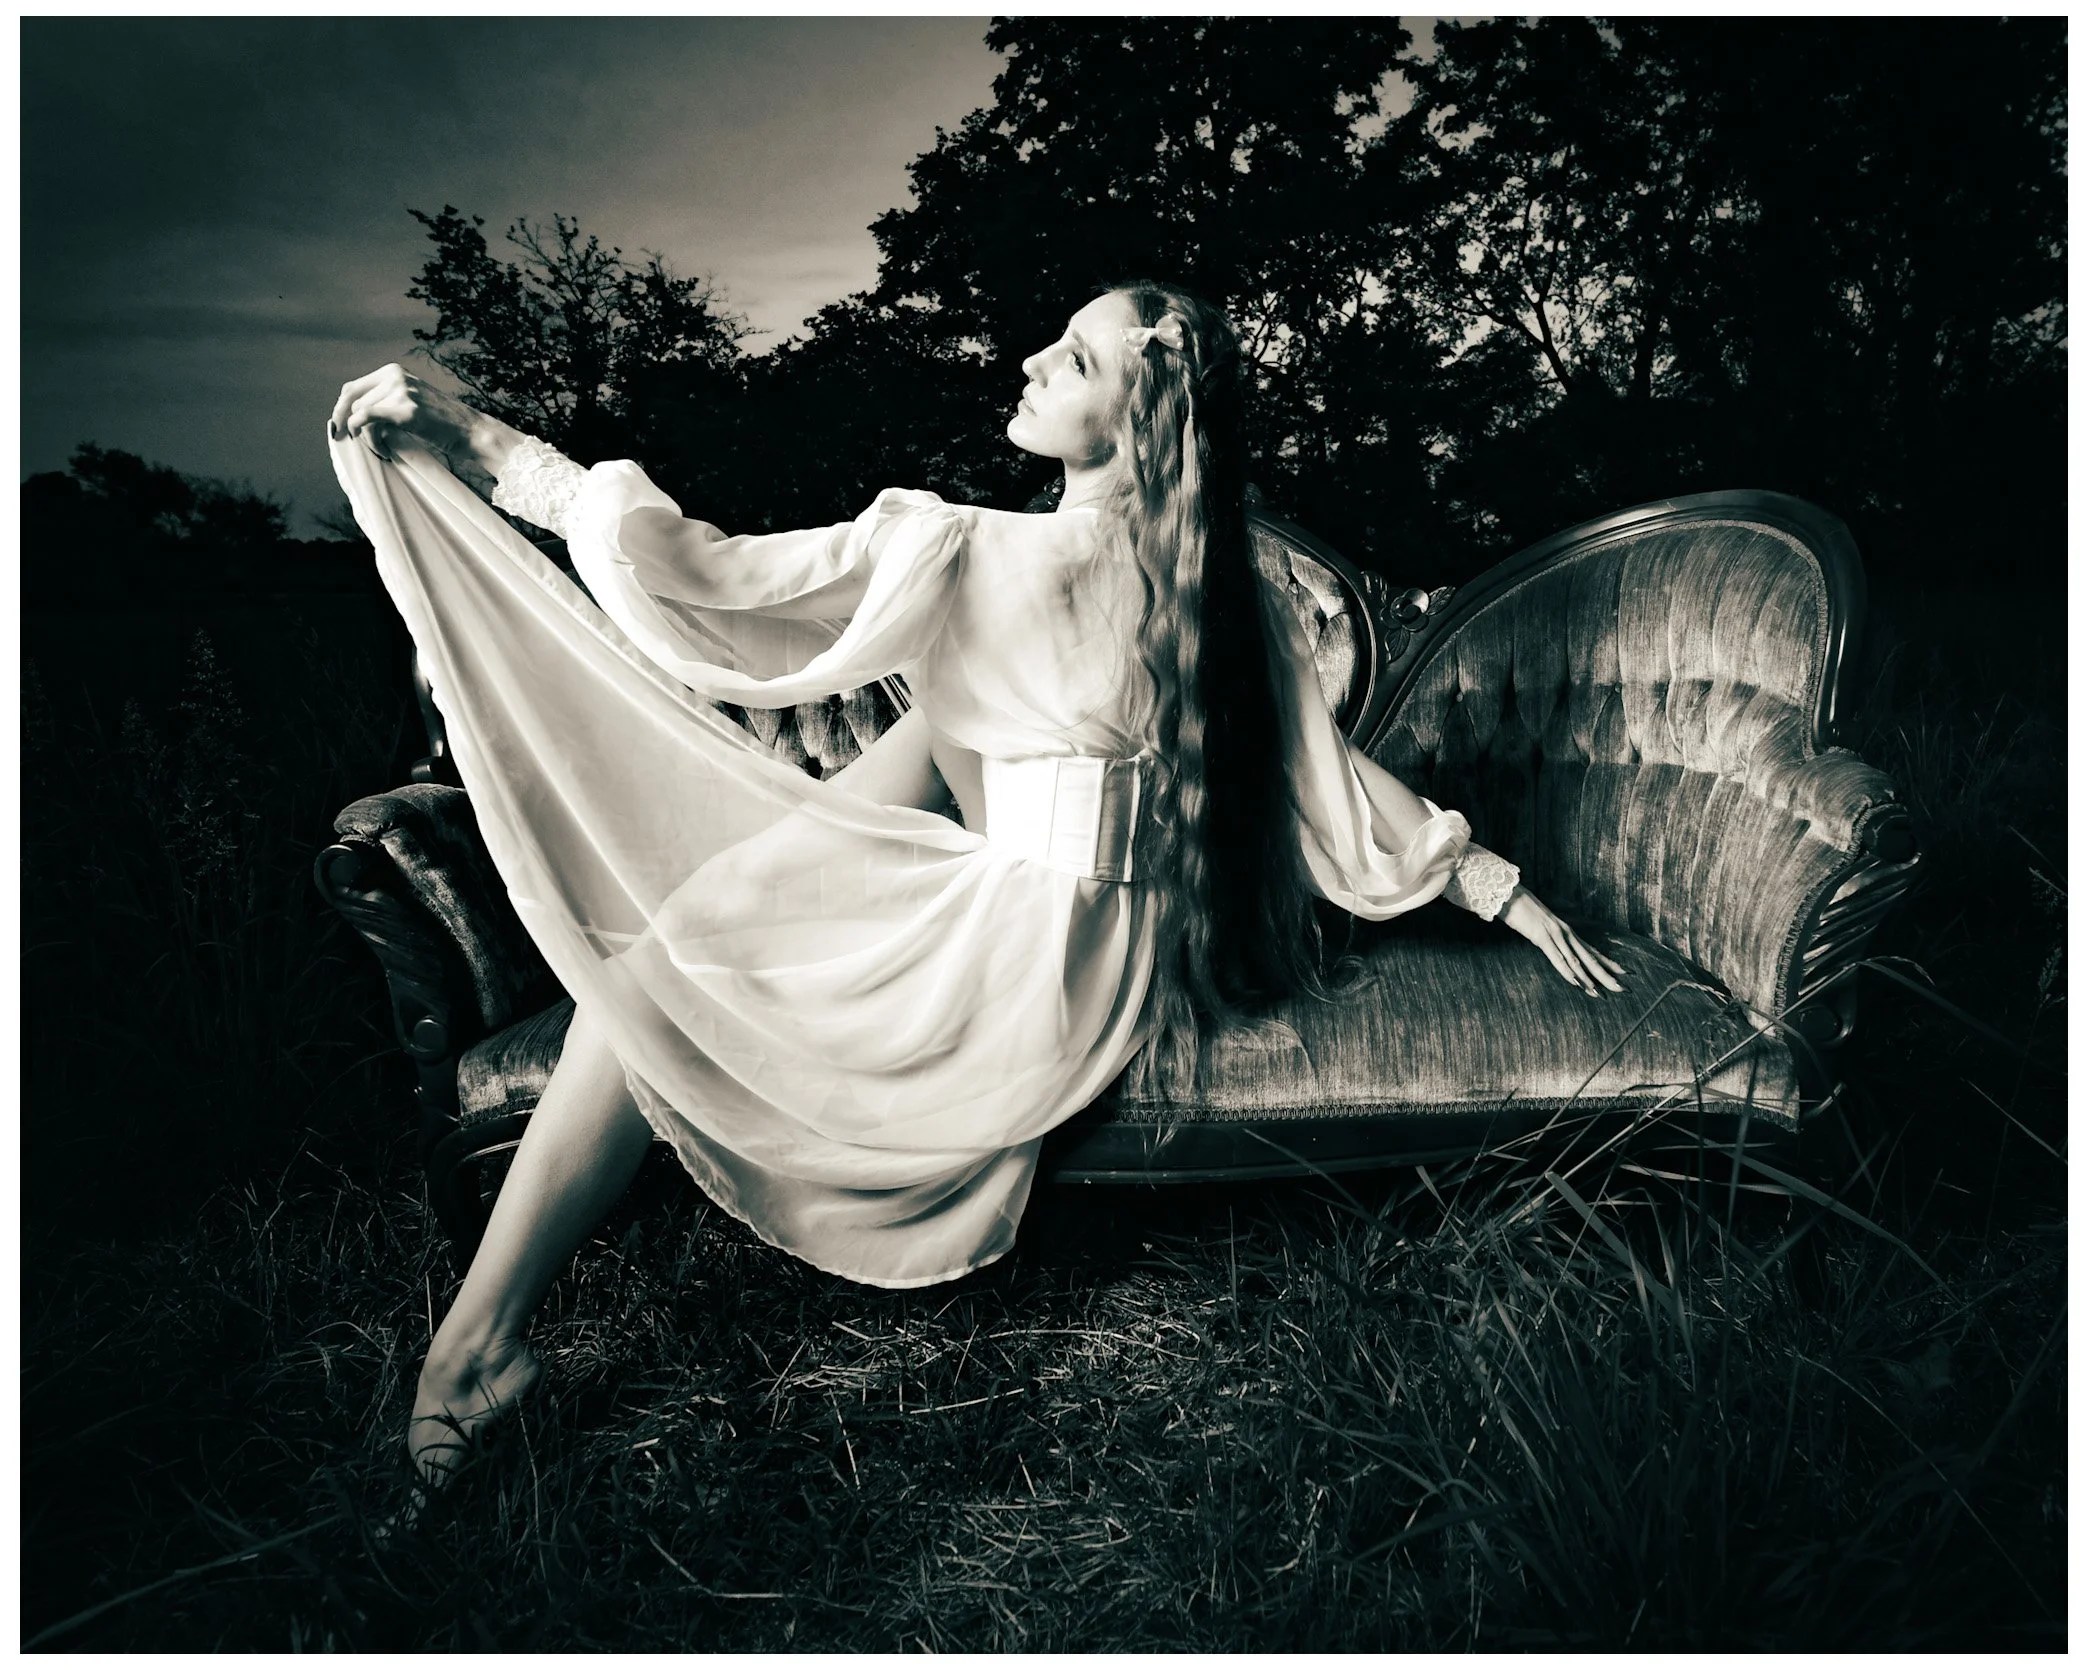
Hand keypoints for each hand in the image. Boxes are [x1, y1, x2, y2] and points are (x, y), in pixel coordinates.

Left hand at [329, 364, 517, 475]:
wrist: (472, 431)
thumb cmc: (443, 424)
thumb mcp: (411, 402)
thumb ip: (386, 401)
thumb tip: (352, 417)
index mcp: (394, 372)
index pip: (353, 387)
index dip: (340, 409)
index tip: (339, 429)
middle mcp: (395, 376)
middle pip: (352, 400)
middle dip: (347, 425)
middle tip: (352, 443)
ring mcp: (401, 391)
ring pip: (360, 414)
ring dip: (368, 439)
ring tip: (384, 451)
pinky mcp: (406, 409)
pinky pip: (369, 421)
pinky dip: (370, 439)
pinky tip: (384, 451)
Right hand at [1499, 887, 1627, 995]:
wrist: (1511, 894)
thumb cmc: (1524, 911)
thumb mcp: (1541, 927)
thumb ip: (1552, 939)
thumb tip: (1558, 950)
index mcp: (1568, 933)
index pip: (1593, 951)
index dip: (1610, 963)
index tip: (1626, 973)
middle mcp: (1567, 934)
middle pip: (1591, 958)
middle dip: (1607, 976)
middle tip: (1623, 990)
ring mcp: (1556, 935)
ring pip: (1577, 961)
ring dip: (1589, 979)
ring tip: (1601, 994)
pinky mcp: (1542, 937)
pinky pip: (1557, 957)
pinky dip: (1567, 971)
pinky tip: (1575, 982)